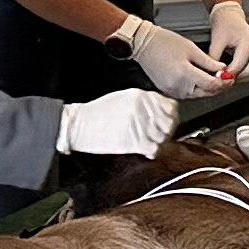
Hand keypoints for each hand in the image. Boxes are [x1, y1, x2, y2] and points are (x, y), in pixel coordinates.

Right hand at [58, 89, 181, 159]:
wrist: (78, 124)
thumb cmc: (96, 113)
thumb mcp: (122, 98)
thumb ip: (143, 103)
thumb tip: (160, 113)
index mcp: (141, 96)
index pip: (170, 107)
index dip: (171, 117)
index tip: (167, 123)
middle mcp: (142, 108)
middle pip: (168, 123)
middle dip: (165, 132)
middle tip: (157, 136)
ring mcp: (139, 124)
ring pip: (162, 137)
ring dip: (157, 143)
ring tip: (148, 143)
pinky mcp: (133, 141)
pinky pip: (153, 149)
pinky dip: (151, 152)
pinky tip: (144, 150)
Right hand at [114, 12, 234, 99]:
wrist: (143, 44)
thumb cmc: (164, 42)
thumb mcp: (191, 48)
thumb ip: (208, 62)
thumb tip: (222, 69)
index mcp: (184, 74)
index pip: (211, 85)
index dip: (223, 82)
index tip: (229, 77)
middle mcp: (178, 86)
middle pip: (205, 93)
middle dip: (218, 86)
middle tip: (226, 78)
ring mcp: (172, 90)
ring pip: (197, 95)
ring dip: (207, 88)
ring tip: (214, 76)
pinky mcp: (168, 91)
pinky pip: (187, 94)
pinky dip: (196, 88)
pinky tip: (199, 79)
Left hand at [200, 0, 248, 80]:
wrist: (229, 14)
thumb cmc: (224, 23)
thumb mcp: (216, 41)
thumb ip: (214, 59)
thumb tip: (212, 73)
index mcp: (247, 43)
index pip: (238, 66)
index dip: (227, 75)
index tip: (217, 78)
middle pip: (248, 72)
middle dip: (234, 78)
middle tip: (222, 80)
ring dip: (239, 77)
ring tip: (225, 76)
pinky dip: (241, 72)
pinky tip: (231, 71)